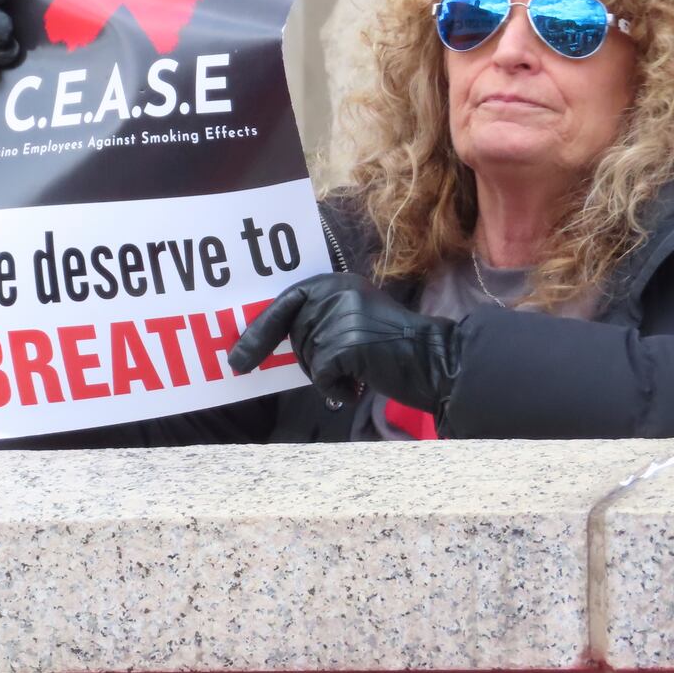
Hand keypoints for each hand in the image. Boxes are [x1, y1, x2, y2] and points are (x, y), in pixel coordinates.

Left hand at [228, 273, 462, 423]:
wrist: (435, 361)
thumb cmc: (395, 349)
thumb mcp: (354, 319)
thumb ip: (320, 320)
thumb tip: (270, 343)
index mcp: (335, 283)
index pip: (284, 302)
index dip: (259, 330)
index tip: (238, 358)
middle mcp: (335, 293)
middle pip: (295, 337)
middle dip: (313, 361)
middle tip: (347, 367)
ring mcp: (340, 317)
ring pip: (308, 359)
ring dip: (329, 376)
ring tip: (361, 371)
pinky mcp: (345, 344)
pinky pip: (322, 376)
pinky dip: (337, 389)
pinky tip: (359, 385)